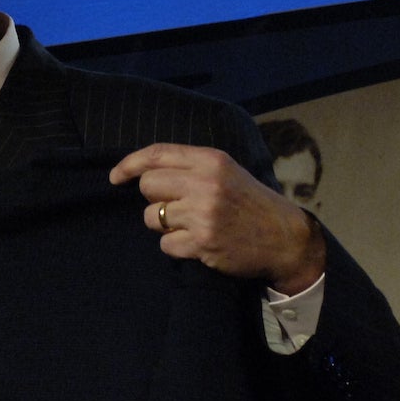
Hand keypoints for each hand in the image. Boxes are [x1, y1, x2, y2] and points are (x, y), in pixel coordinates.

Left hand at [110, 144, 325, 295]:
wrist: (284, 238)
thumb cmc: (250, 203)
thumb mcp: (226, 172)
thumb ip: (189, 167)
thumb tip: (142, 171)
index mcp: (211, 160)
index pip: (157, 154)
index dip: (129, 164)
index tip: (115, 177)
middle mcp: (205, 184)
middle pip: (148, 186)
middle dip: (154, 198)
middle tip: (175, 206)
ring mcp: (203, 214)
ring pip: (151, 217)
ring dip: (164, 225)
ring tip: (190, 225)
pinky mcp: (202, 243)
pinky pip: (165, 244)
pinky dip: (176, 246)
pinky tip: (197, 242)